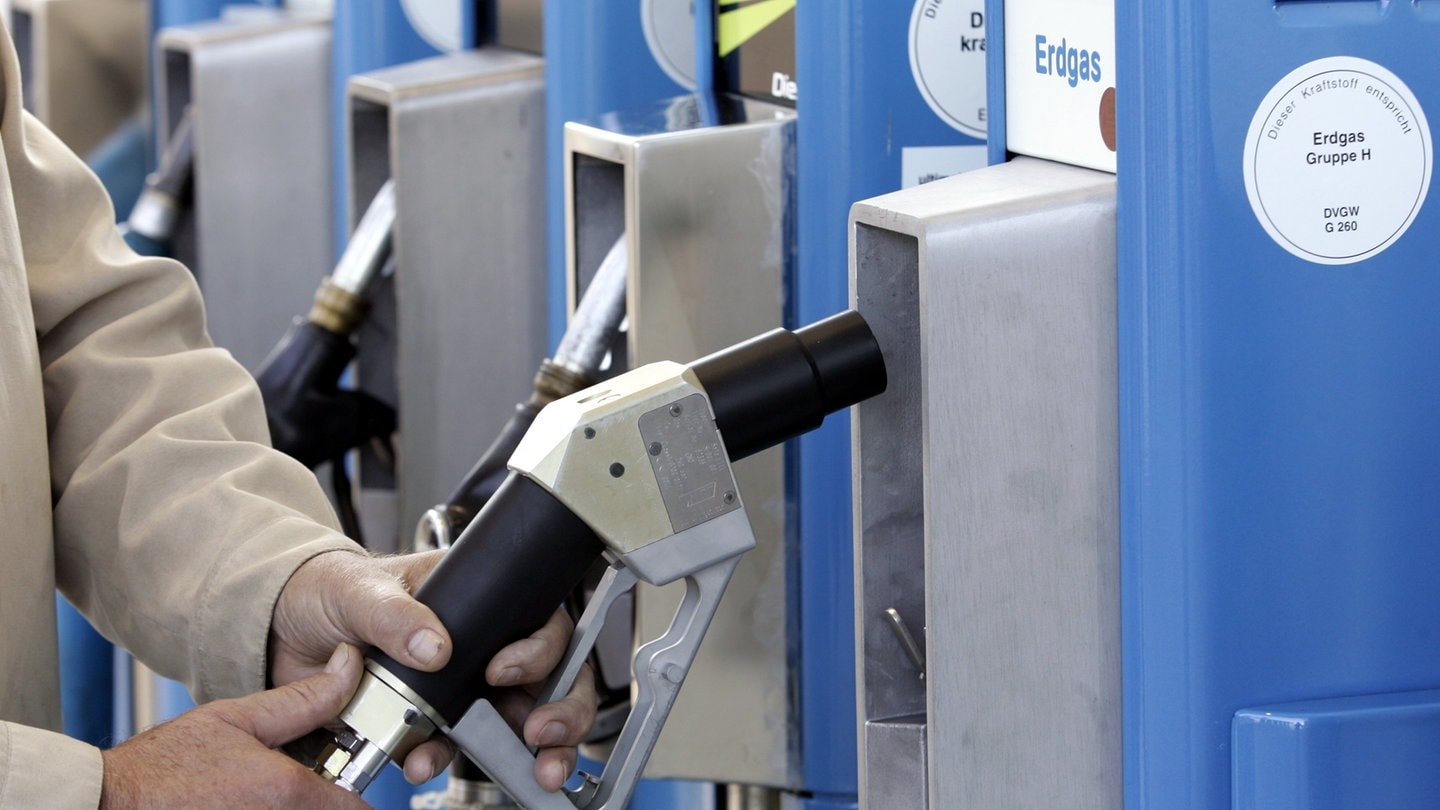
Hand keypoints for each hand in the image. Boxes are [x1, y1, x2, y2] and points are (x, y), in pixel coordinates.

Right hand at [101, 644, 367, 807]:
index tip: (341, 777)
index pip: (356, 808)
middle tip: (304, 780)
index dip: (353, 790)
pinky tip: (245, 803)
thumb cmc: (162, 766)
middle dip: (326, 801)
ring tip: (263, 791)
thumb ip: (303, 698)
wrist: (111, 803)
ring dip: (298, 808)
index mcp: (287, 791)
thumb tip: (348, 666)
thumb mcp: (237, 716)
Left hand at [268, 549, 597, 788]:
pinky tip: (424, 764)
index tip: (505, 670)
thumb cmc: (323, 589)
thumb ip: (394, 613)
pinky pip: (452, 748)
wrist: (275, 633)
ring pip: (518, 719)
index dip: (540, 649)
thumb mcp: (356, 589)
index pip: (538, 620)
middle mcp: (479, 642)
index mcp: (474, 597)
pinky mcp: (428, 721)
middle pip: (551, 676)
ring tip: (529, 768)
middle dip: (562, 710)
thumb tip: (435, 645)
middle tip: (541, 732)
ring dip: (528, 749)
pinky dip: (443, 762)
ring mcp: (459, 685)